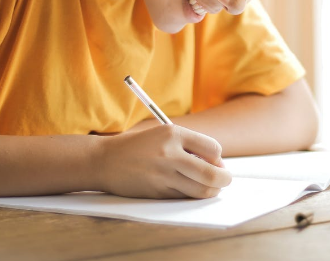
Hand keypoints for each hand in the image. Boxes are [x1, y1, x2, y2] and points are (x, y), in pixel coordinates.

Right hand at [92, 124, 231, 198]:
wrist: (104, 160)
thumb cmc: (139, 146)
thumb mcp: (163, 135)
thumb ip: (190, 146)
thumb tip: (218, 165)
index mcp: (173, 133)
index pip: (213, 148)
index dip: (218, 158)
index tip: (215, 162)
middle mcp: (169, 154)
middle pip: (212, 174)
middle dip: (224, 179)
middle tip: (225, 179)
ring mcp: (163, 175)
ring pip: (201, 190)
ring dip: (211, 190)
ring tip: (210, 186)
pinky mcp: (157, 192)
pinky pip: (184, 197)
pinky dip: (192, 195)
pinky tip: (188, 189)